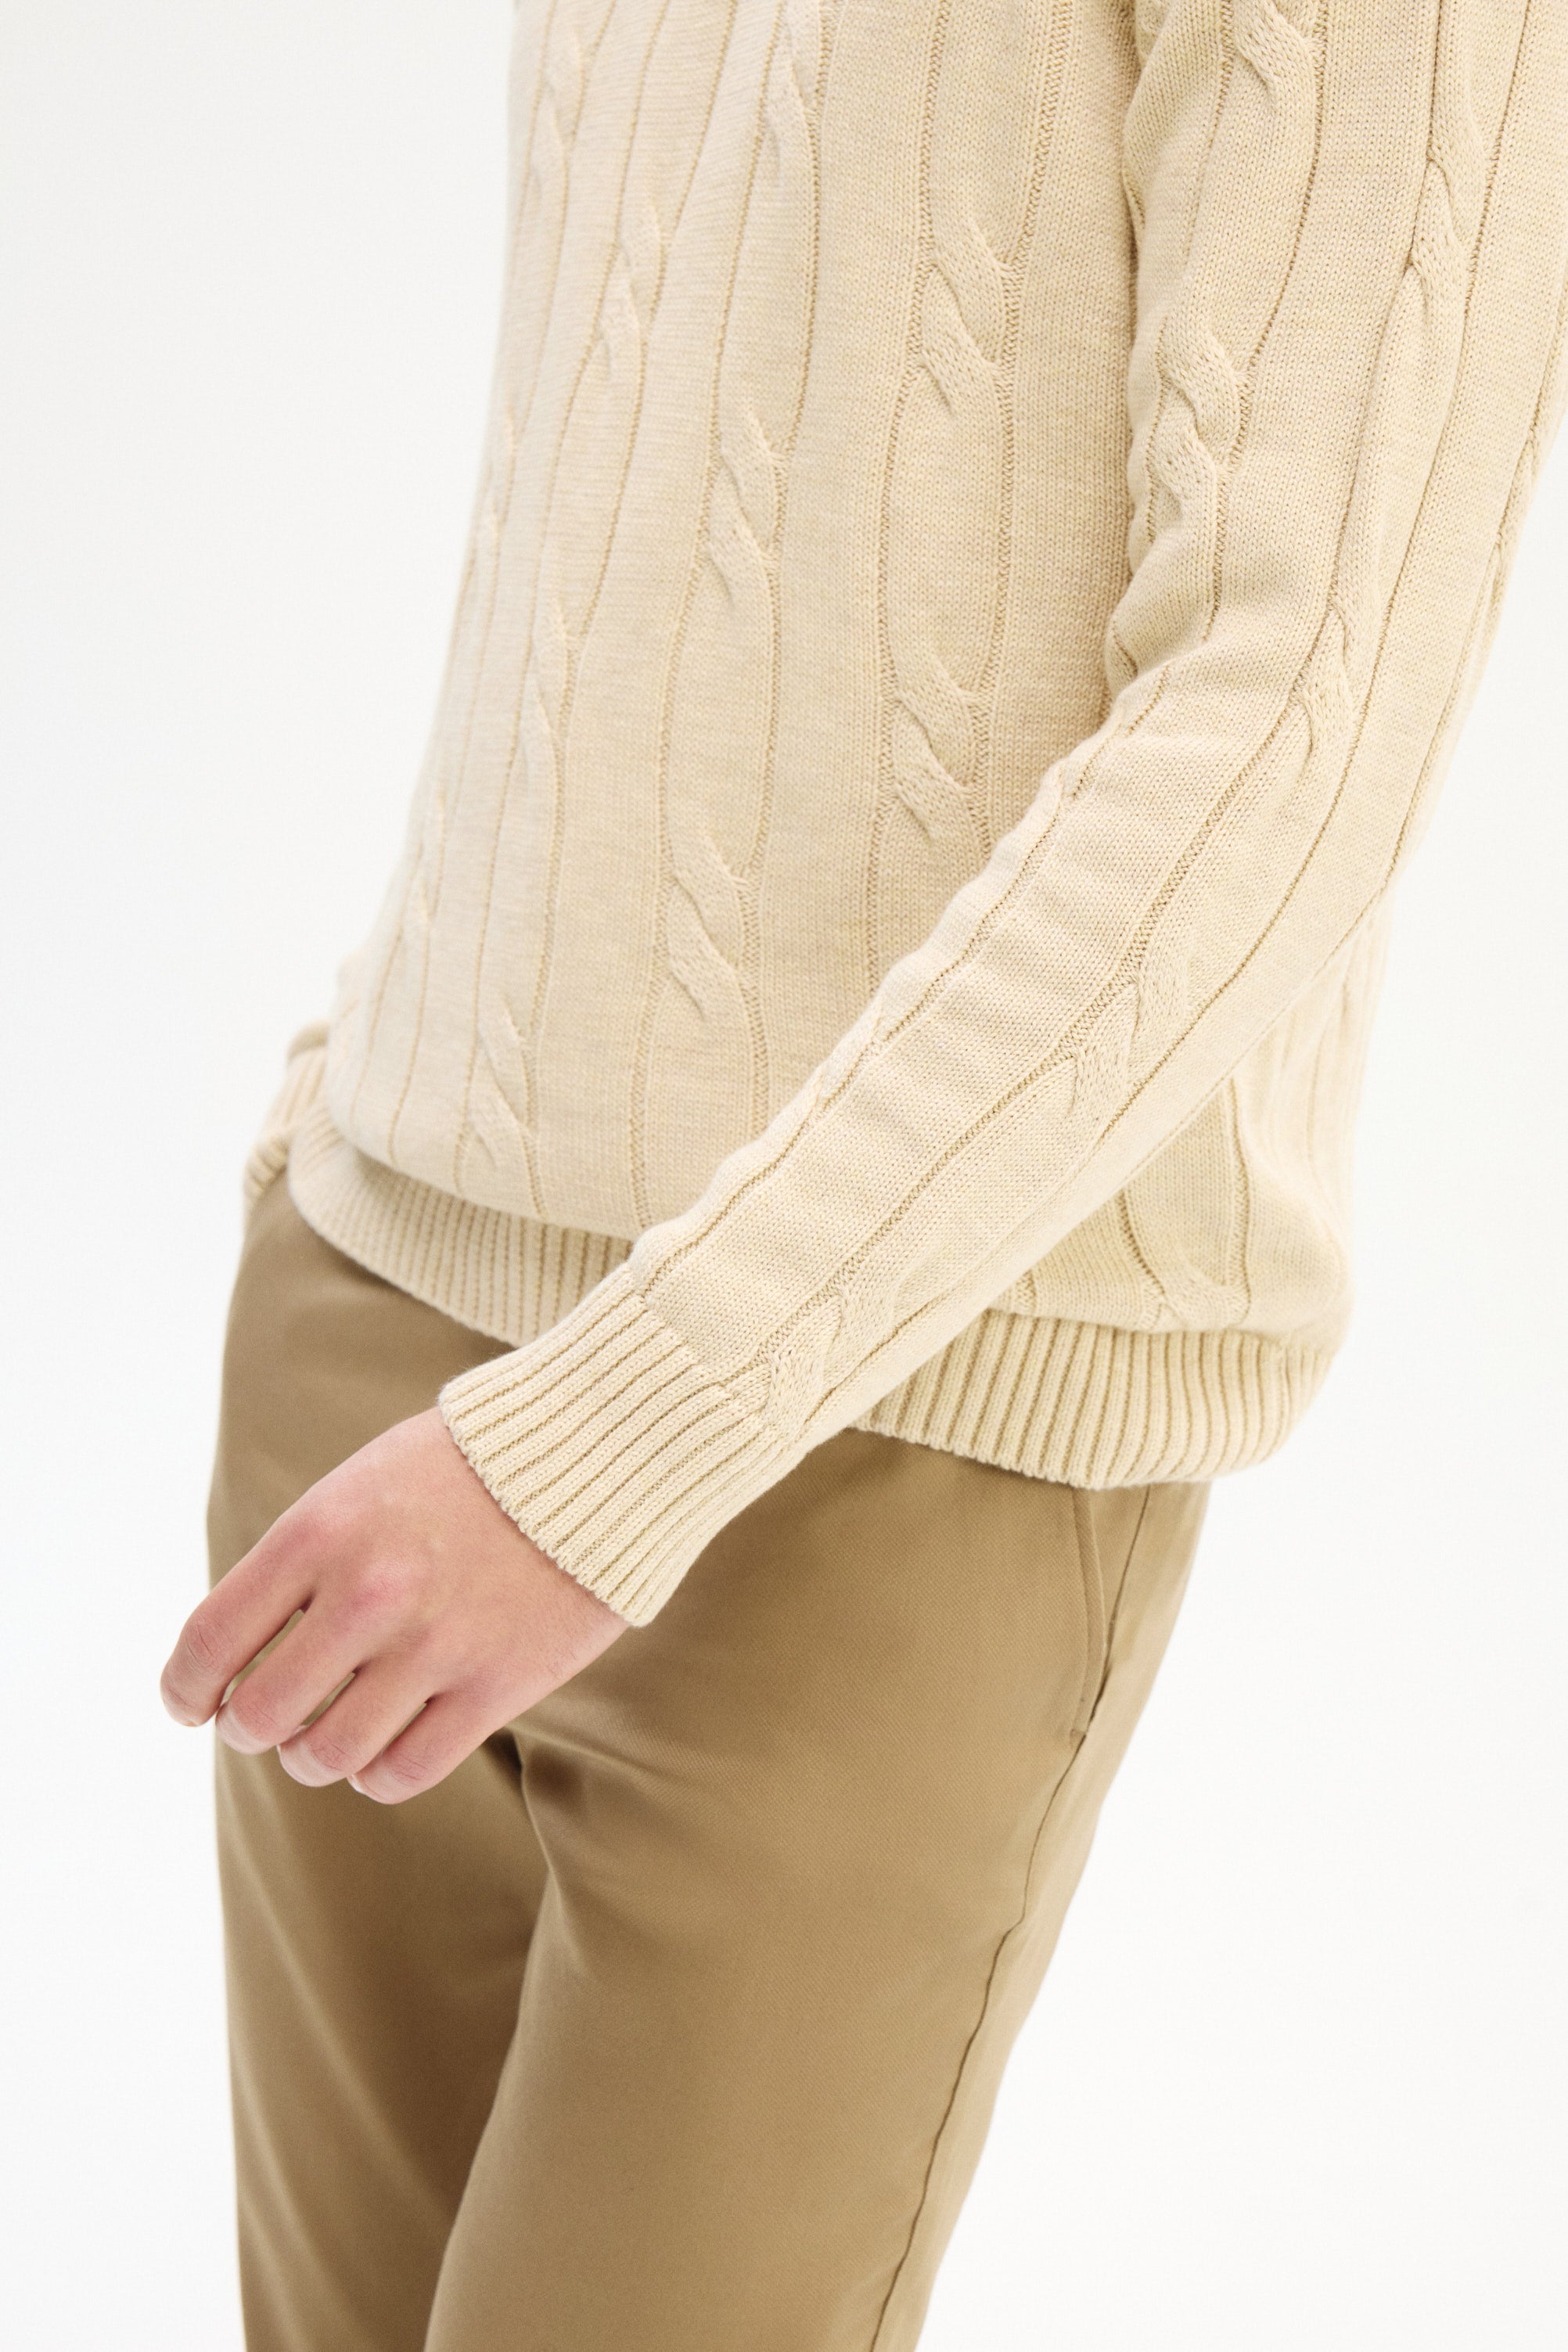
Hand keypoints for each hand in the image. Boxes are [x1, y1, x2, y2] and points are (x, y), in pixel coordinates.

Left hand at [160, 1408, 624, 1800]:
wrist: (598, 1450)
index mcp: (321, 1530)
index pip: (209, 1642)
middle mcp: (369, 1592)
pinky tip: (383, 1749)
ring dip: (312, 1758)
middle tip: (266, 1721)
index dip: (184, 1689)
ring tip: (325, 1737)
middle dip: (250, 1728)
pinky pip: (403, 1772)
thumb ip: (299, 1562)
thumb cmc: (466, 1467)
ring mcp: (436, 1644)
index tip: (190, 1704)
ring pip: (327, 1757)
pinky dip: (377, 1775)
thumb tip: (239, 1657)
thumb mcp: (360, 1485)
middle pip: (260, 1715)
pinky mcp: (498, 1685)